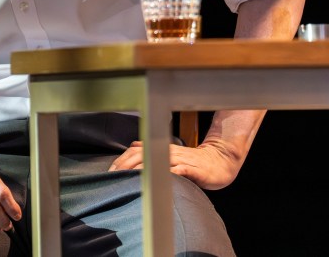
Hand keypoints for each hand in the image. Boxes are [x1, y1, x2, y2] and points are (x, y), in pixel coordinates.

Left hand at [107, 140, 243, 190]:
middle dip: (125, 166)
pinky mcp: (192, 169)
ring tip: (127, 179)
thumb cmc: (193, 162)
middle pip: (141, 154)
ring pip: (157, 161)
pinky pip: (177, 171)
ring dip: (141, 169)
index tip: (109, 173)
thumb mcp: (171, 154)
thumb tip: (133, 146)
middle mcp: (168, 151)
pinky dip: (166, 175)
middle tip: (113, 177)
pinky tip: (157, 182)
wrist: (220, 162)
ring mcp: (180, 160)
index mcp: (161, 148)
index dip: (121, 161)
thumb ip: (153, 150)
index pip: (135, 151)